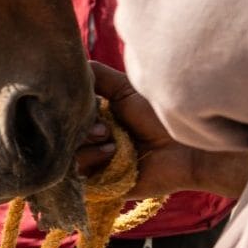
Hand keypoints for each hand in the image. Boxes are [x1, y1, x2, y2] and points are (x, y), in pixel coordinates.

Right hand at [78, 62, 247, 200]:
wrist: (188, 149)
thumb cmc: (160, 117)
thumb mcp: (125, 89)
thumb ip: (95, 76)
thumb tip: (67, 63)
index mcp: (93, 119)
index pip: (62, 115)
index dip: (65, 111)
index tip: (81, 107)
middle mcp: (89, 141)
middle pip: (59, 137)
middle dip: (77, 131)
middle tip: (104, 129)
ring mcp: (93, 163)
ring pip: (65, 157)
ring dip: (85, 148)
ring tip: (112, 144)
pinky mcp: (100, 184)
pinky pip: (77, 177)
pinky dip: (90, 163)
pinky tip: (111, 155)